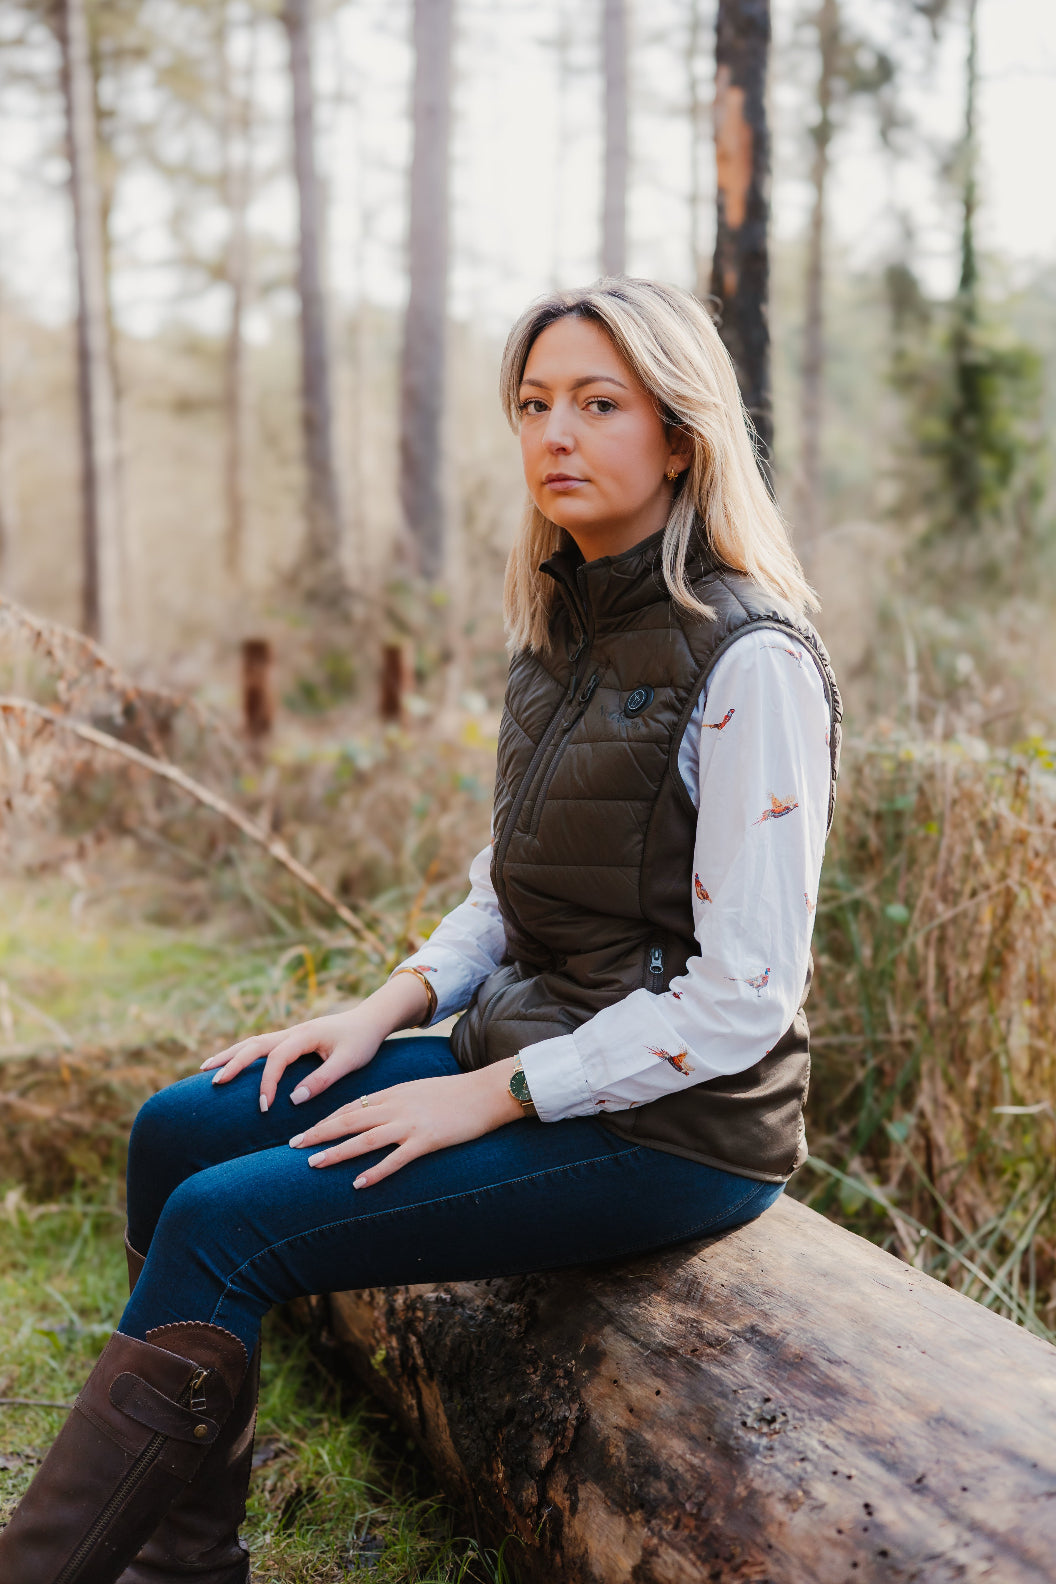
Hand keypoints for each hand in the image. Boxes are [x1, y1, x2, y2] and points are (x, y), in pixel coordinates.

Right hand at [200, 972, 429, 1111]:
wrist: (371, 1020)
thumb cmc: (362, 1041)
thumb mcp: (349, 1062)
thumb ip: (323, 1079)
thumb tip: (293, 1100)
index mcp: (306, 1035)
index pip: (277, 1058)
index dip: (267, 1082)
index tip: (264, 1107)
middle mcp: (293, 1032)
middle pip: (254, 1044)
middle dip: (233, 1063)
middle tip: (214, 1083)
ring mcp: (290, 1034)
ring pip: (252, 1042)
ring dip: (229, 1055)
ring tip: (205, 1069)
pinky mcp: (291, 1040)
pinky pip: (260, 1046)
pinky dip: (240, 1053)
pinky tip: (229, 1064)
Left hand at [287, 1059, 523, 1187]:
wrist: (486, 1093)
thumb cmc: (455, 1094)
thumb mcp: (418, 1090)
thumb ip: (394, 1101)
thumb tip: (370, 1112)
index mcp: (393, 1094)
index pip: (350, 1107)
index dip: (325, 1120)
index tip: (304, 1131)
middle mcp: (396, 1106)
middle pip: (348, 1121)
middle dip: (318, 1133)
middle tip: (293, 1146)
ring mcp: (410, 1123)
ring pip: (364, 1139)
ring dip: (336, 1152)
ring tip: (314, 1164)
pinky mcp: (426, 1140)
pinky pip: (395, 1159)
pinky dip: (375, 1172)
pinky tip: (358, 1184)